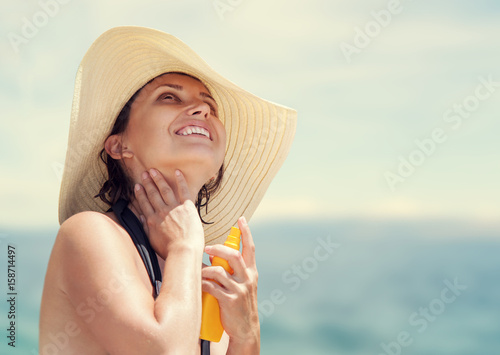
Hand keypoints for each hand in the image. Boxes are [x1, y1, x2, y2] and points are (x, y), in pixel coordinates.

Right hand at [133, 169, 204, 257]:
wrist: (183, 251)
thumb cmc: (169, 251)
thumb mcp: (152, 241)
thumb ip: (146, 228)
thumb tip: (141, 218)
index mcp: (152, 220)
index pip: (144, 204)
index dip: (140, 194)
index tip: (137, 186)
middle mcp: (161, 211)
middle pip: (153, 194)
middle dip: (148, 183)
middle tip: (144, 173)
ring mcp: (174, 208)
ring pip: (164, 190)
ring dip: (159, 179)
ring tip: (154, 171)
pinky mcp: (187, 207)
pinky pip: (183, 190)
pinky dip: (180, 180)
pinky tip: (177, 172)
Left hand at [202, 217, 259, 348]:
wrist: (245, 329)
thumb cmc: (239, 304)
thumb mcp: (241, 284)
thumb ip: (231, 270)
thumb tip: (212, 254)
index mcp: (251, 272)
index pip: (250, 248)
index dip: (246, 232)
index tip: (241, 219)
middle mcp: (248, 279)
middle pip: (234, 256)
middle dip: (219, 248)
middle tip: (206, 247)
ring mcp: (239, 290)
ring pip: (220, 271)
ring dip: (206, 269)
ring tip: (199, 270)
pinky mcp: (230, 301)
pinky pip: (213, 287)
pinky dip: (203, 284)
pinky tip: (199, 284)